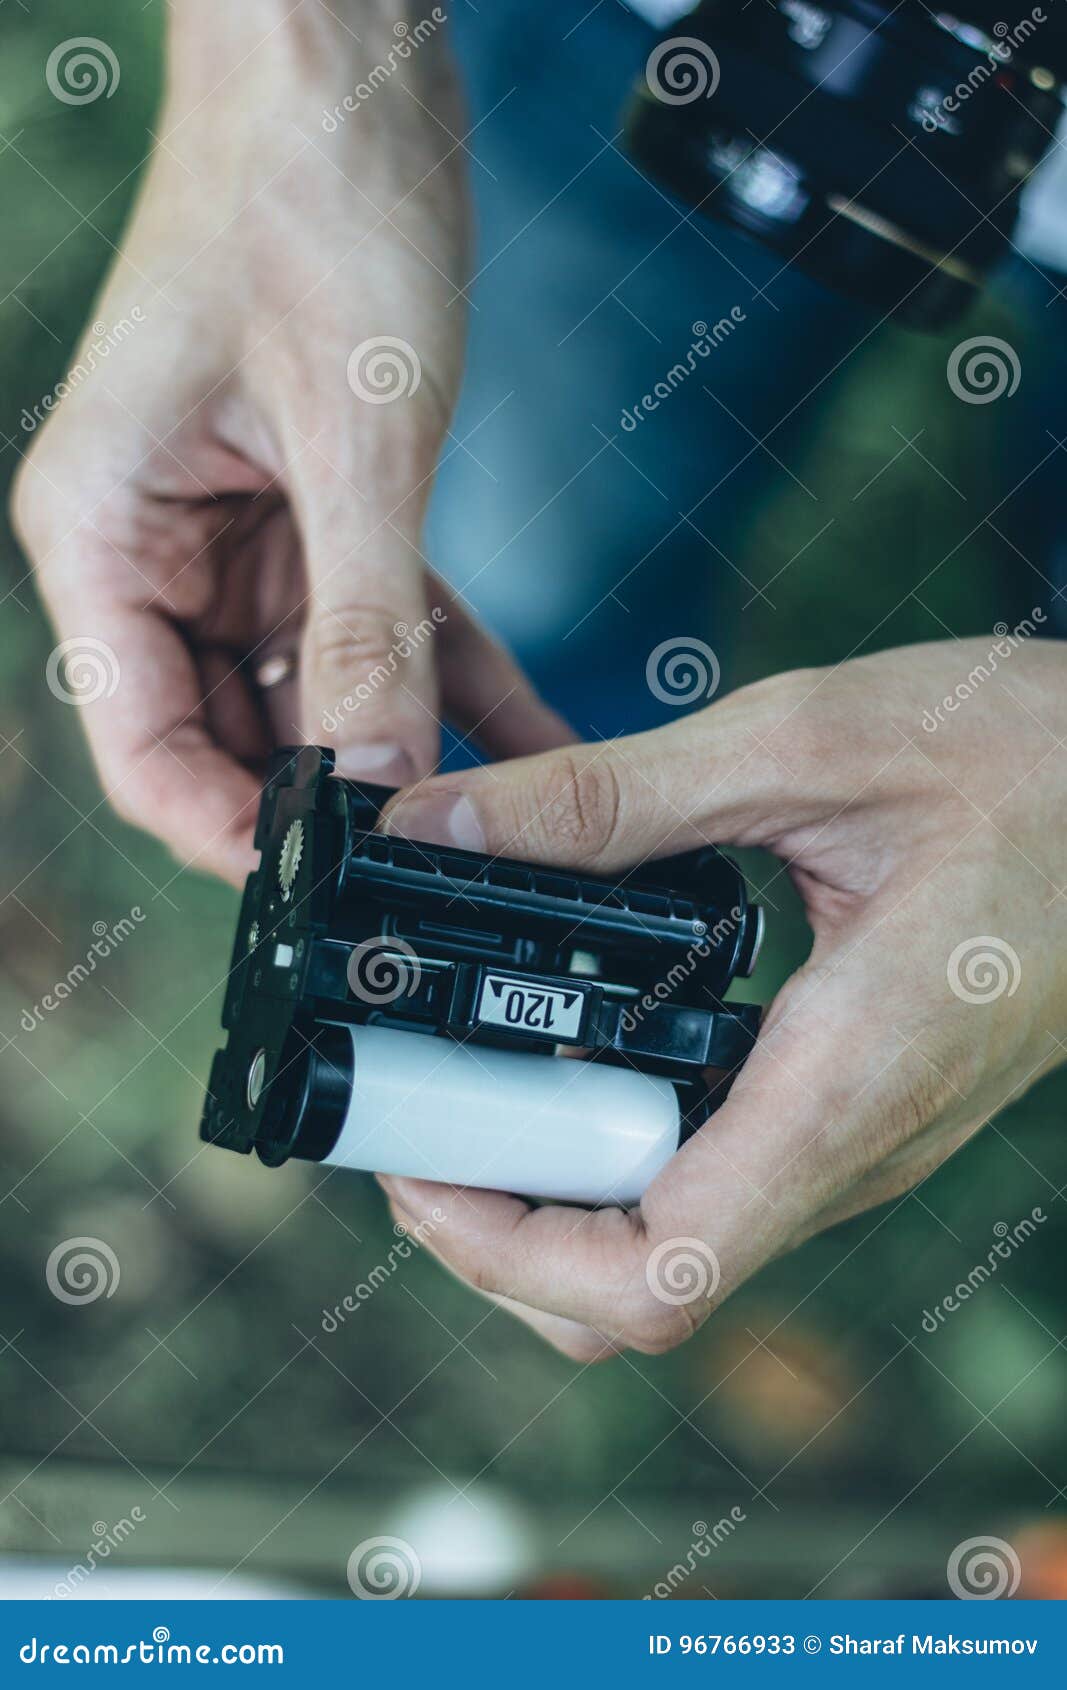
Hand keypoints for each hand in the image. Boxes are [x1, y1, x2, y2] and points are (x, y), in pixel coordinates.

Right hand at [13, 0, 566, 884]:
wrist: (344, 68)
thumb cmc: (307, 204)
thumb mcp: (352, 443)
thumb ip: (362, 628)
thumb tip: (372, 783)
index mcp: (106, 536)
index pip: (144, 749)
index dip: (234, 834)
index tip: (335, 887)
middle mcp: (159, 552)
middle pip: (230, 735)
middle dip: (331, 798)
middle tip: (438, 860)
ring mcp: (238, 539)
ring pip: (314, 692)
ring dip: (403, 745)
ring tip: (502, 817)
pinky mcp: (313, 516)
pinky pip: (379, 626)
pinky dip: (449, 674)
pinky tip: (528, 734)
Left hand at [374, 635, 1066, 1358]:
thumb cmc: (1028, 756)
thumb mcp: (801, 744)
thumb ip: (611, 799)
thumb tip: (439, 828)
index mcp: (845, 1081)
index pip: (658, 1278)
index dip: (501, 1251)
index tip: (417, 1157)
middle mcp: (850, 1146)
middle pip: (638, 1289)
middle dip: (496, 1223)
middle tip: (414, 1106)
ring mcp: (855, 1139)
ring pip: (671, 1242)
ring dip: (547, 1186)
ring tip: (466, 1069)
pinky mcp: (853, 1106)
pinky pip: (713, 1176)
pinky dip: (612, 1139)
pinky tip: (571, 1038)